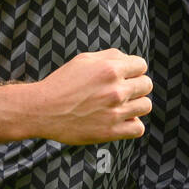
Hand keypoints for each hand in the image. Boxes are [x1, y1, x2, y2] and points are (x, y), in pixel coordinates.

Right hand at [31, 49, 152, 144]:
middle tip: (122, 91)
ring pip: (146, 106)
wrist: (42, 110)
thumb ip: (110, 56)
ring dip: (136, 105)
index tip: (125, 76)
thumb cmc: (62, 83)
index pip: (141, 66)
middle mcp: (116, 90)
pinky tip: (121, 120)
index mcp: (111, 69)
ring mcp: (115, 112)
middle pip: (146, 85)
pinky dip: (133, 125)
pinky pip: (138, 128)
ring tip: (121, 106)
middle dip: (136, 86)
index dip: (134, 70)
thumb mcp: (84, 59)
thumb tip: (129, 61)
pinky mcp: (111, 131)